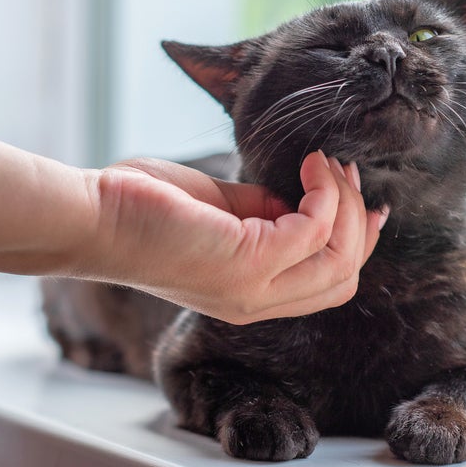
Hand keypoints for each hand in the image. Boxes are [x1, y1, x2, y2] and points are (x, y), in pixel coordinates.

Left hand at [73, 151, 387, 323]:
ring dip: (344, 201)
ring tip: (326, 163)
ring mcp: (255, 289)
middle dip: (359, 222)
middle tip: (344, 172)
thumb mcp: (223, 211)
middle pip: (345, 277)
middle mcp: (259, 303)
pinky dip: (323, 191)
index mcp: (253, 295)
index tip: (371, 202)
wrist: (94, 219)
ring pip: (339, 257)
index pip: (330, 284)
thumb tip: (305, 196)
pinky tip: (308, 164)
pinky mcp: (247, 263)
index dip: (360, 244)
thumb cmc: (146, 208)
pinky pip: (314, 228)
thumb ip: (266, 212)